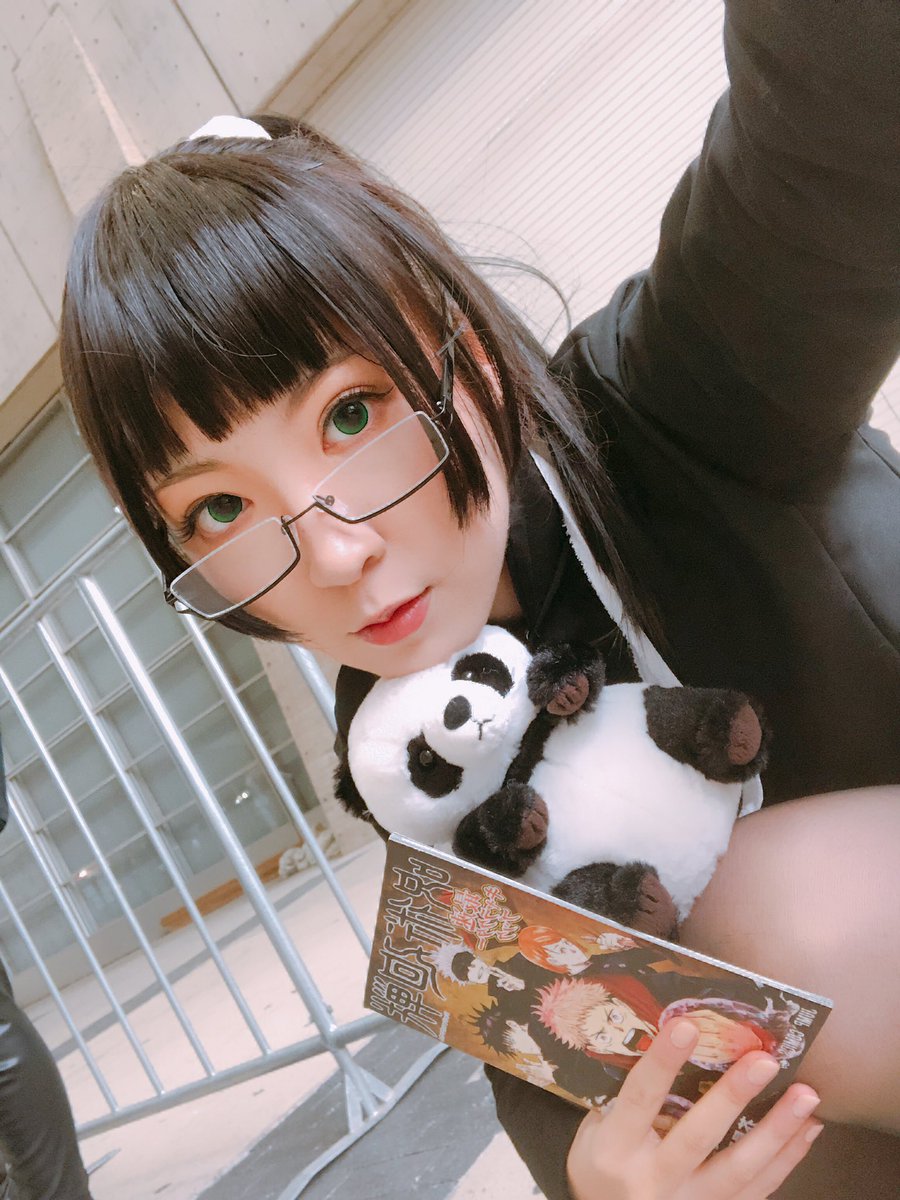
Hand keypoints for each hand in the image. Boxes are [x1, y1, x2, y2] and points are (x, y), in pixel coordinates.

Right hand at [567, 1021, 821, 1199]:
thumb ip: (627, 1096)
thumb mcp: (597, 1129)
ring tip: (806, 1097)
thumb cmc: (601, 1161)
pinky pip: (758, 1190)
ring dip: (777, 1131)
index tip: (686, 1025)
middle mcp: (653, 1181)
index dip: (663, 1063)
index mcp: (615, 1149)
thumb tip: (672, 1036)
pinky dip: (787, 1158)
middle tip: (763, 1061)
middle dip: (733, 1097)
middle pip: (698, 1138)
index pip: (640, 1099)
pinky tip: (807, 1129)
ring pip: (738, 1170)